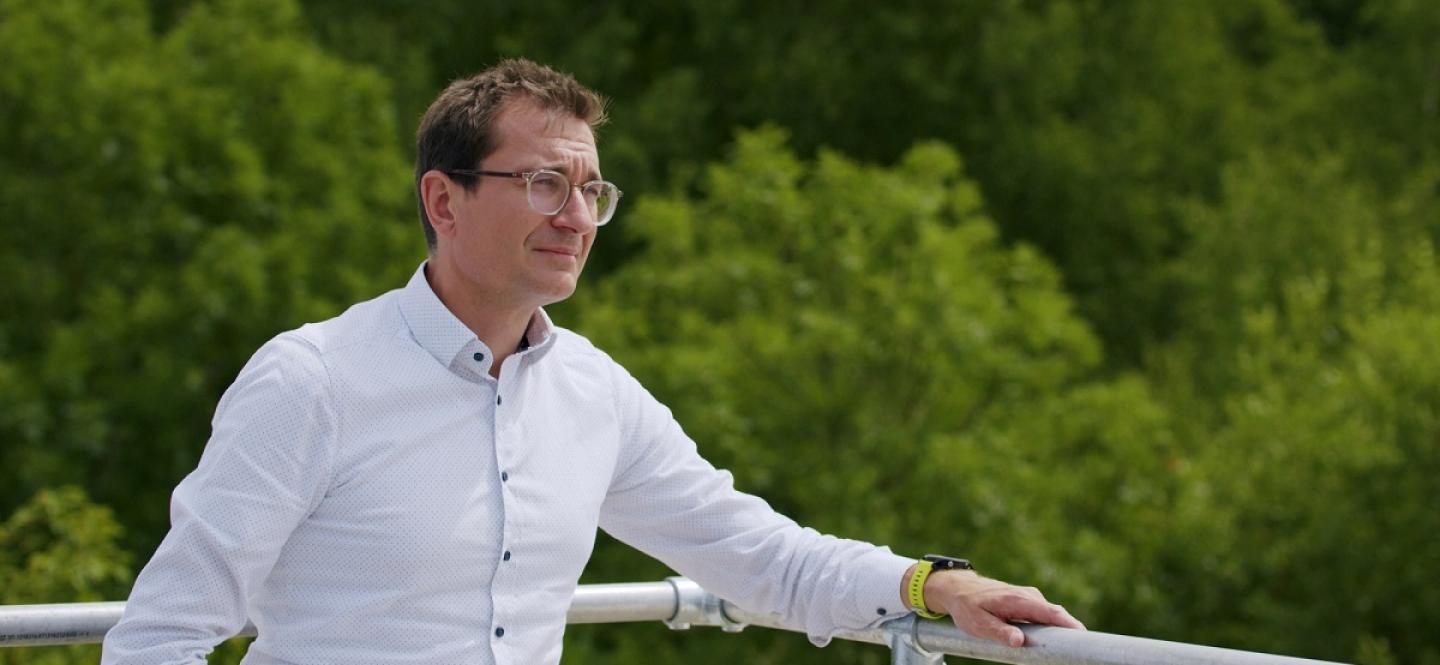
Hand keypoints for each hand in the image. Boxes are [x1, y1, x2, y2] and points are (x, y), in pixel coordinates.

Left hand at [902, 565, 1085, 646]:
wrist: (959, 589)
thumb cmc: (968, 606)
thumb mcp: (979, 624)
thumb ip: (1000, 632)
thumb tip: (1020, 642)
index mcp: (1018, 600)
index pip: (1052, 613)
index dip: (1071, 625)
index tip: (1084, 636)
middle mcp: (1029, 596)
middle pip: (1057, 615)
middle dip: (1071, 630)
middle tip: (1080, 649)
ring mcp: (1030, 598)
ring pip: (1052, 616)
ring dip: (1061, 630)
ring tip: (1068, 647)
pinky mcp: (1028, 603)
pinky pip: (1045, 616)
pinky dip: (1052, 626)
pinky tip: (1054, 640)